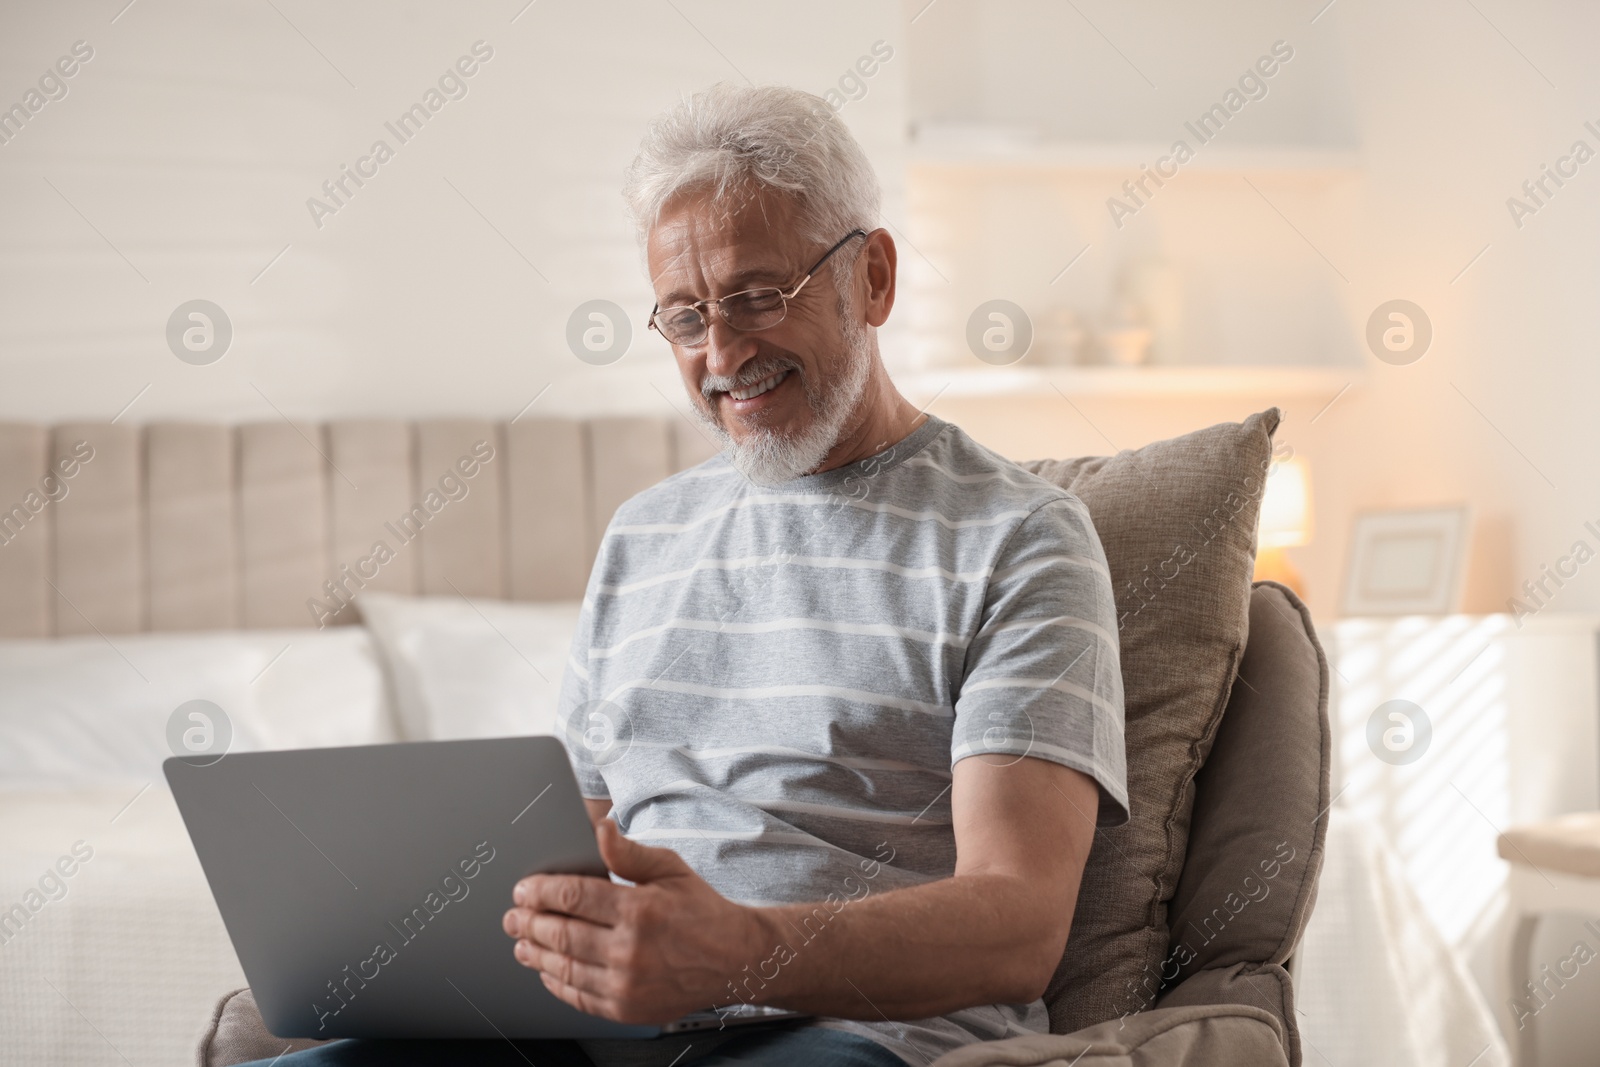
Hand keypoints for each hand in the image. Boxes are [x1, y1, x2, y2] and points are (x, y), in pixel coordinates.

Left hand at [502, 819, 770, 1023]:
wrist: (735, 960)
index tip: (524, 889)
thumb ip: (628, 852)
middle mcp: (631, 951)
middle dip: (529, 923)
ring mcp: (627, 985)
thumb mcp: (670, 869)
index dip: (541, 892)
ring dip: (536, 954)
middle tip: (513, 917)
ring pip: (565, 968)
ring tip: (522, 943)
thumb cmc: (702, 911)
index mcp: (640, 911)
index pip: (573, 897)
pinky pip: (579, 997)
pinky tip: (548, 970)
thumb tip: (600, 829)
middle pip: (562, 934)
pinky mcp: (627, 1009)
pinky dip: (557, 983)